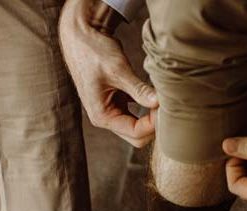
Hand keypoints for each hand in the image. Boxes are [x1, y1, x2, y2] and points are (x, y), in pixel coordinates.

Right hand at [59, 0, 157, 147]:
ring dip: (150, 118)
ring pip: (137, 127)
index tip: (165, 106)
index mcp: (102, 116)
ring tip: (162, 101)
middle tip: (165, 105)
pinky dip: (146, 110)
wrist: (81, 38)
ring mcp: (110, 111)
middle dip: (153, 125)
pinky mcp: (116, 102)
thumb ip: (139, 89)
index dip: (153, 123)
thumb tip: (159, 103)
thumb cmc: (94, 52)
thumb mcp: (118, 70)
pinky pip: (135, 114)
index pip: (135, 132)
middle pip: (136, 137)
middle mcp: (105, 118)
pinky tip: (155, 98)